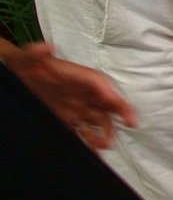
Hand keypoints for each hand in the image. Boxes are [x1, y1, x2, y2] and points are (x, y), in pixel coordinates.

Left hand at [0, 42, 136, 149]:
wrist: (14, 76)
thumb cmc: (23, 64)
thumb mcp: (26, 57)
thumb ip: (34, 53)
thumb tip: (46, 47)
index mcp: (77, 76)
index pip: (99, 84)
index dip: (113, 95)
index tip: (123, 106)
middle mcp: (81, 92)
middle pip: (107, 102)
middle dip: (121, 113)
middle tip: (131, 124)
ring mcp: (75, 107)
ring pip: (97, 119)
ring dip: (105, 131)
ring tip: (106, 143)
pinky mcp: (66, 119)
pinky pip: (82, 131)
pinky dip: (90, 141)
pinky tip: (94, 151)